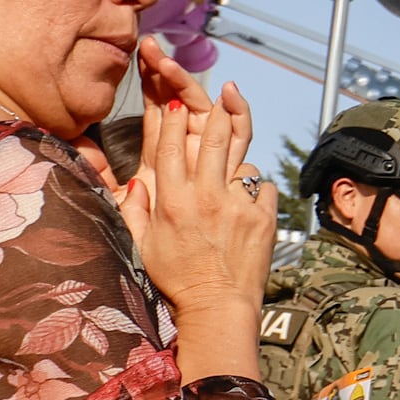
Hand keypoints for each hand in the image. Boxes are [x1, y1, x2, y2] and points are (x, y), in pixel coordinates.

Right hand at [121, 55, 273, 323]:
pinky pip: (264, 187)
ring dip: (237, 159)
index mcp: (173, 202)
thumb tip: (137, 180)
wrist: (217, 308)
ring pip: (241, 161)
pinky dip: (257, 192)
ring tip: (233, 162)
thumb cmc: (177, 280)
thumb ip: (135, 211)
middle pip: (210, 138)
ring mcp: (238, 205)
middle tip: (221, 92)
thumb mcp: (144, 246)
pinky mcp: (264, 216)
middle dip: (215, 111)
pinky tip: (249, 205)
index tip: (175, 101)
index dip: (171, 118)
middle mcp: (206, 197)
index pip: (168, 147)